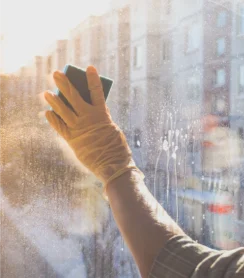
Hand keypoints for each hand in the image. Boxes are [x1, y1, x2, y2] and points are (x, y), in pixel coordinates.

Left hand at [44, 66, 142, 192]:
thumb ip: (99, 118)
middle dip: (64, 84)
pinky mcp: (72, 140)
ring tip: (45, 92)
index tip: (89, 67)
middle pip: (74, 97)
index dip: (92, 78)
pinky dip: (53, 119)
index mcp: (102, 114)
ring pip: (63, 111)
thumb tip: (86, 111)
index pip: (97, 91)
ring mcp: (79, 129)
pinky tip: (47, 112)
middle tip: (55, 73)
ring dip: (53, 100)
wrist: (112, 165)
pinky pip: (59, 127)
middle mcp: (88, 119)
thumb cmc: (116, 147)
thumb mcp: (112, 128)